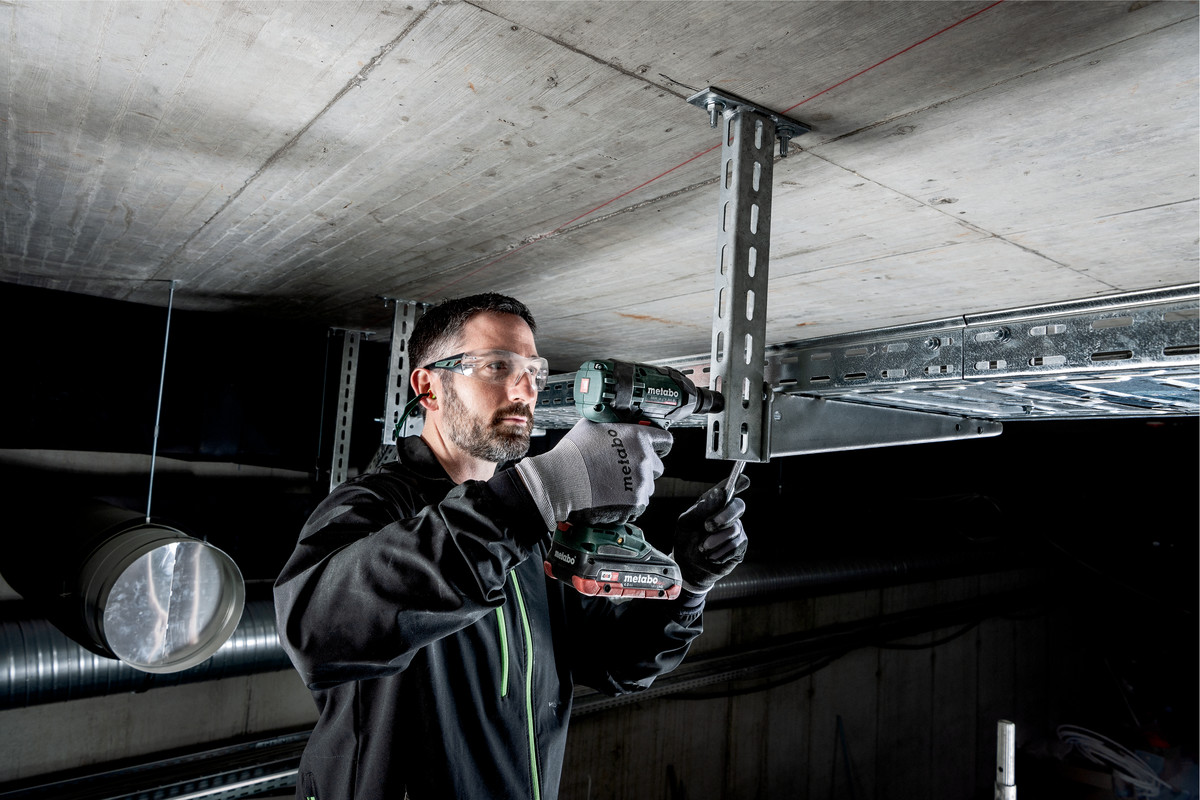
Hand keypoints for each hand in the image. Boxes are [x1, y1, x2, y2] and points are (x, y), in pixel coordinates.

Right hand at [514, 419, 673, 529]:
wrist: (561, 481)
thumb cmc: (573, 453)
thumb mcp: (592, 426)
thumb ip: (611, 425)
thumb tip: (612, 423)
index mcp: (638, 437)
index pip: (665, 440)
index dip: (660, 445)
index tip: (658, 449)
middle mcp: (645, 459)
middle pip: (657, 466)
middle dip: (644, 468)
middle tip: (624, 471)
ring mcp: (641, 483)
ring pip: (647, 487)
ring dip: (635, 487)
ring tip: (612, 486)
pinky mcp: (635, 503)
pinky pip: (638, 504)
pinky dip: (628, 503)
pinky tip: (611, 498)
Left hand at [672, 475, 748, 594]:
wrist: (687, 567)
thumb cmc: (686, 540)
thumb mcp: (686, 523)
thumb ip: (701, 508)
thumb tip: (719, 494)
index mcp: (713, 504)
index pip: (728, 489)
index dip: (738, 482)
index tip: (744, 480)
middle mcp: (728, 514)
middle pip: (739, 506)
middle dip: (724, 516)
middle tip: (707, 526)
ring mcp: (736, 530)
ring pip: (734, 529)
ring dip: (715, 540)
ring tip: (703, 548)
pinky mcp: (740, 547)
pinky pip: (735, 545)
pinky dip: (720, 552)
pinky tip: (711, 556)